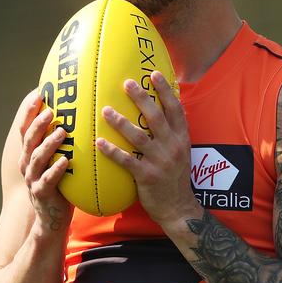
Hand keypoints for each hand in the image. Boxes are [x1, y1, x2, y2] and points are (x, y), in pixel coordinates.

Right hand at [17, 91, 73, 233]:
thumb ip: (63, 144)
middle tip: (52, 110)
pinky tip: (66, 161)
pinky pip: (48, 180)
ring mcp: (32, 179)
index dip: (29, 110)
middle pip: (28, 139)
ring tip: (62, 132)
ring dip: (48, 143)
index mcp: (29, 154)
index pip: (25, 127)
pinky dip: (56, 169)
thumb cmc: (61, 186)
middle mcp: (27, 164)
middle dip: (38, 123)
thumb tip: (80, 118)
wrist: (51, 219)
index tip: (38, 92)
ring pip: (37, 158)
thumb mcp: (59, 161)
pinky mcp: (41, 193)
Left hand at [97, 72, 201, 227]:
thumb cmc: (175, 179)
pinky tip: (99, 143)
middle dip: (141, 98)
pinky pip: (127, 161)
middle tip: (126, 83)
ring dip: (121, 122)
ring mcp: (160, 162)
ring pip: (139, 137)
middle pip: (156, 117)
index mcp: (182, 139)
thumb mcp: (181, 153)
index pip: (176, 110)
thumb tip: (161, 112)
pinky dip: (112, 151)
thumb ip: (172, 134)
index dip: (165, 91)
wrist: (179, 208)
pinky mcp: (147, 177)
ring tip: (106, 111)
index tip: (154, 74)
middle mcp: (173, 147)